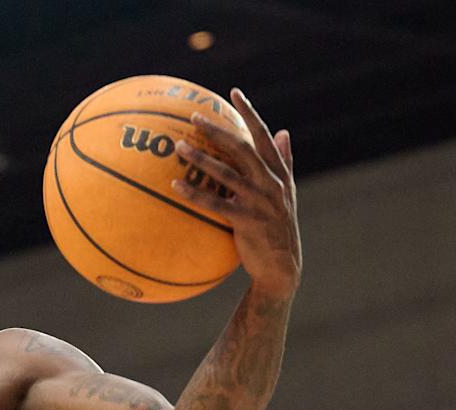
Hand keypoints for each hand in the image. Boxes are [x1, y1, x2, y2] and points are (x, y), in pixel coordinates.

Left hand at [173, 87, 301, 300]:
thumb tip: (284, 131)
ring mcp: (259, 201)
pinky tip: (174, 186)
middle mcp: (270, 182)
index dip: (250, 112)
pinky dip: (194, 194)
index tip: (235, 92)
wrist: (282, 265)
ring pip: (226, 173)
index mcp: (277, 172)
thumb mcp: (286, 191)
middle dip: (218, 130)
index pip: (263, 134)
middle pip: (241, 148)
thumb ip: (284, 160)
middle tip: (194, 116)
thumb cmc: (278, 226)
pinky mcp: (246, 220)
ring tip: (179, 147)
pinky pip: (215, 204)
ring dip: (201, 158)